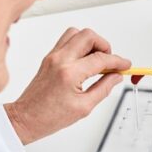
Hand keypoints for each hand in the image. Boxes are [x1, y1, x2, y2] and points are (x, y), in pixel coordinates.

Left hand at [4, 28, 130, 143]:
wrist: (26, 118)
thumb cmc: (49, 117)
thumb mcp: (84, 107)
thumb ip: (103, 88)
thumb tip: (116, 77)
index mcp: (70, 73)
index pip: (101, 59)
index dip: (117, 61)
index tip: (125, 65)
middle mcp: (60, 59)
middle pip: (89, 36)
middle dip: (104, 45)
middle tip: (109, 61)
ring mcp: (53, 56)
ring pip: (76, 33)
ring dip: (90, 42)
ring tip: (96, 59)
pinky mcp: (49, 57)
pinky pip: (67, 40)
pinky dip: (79, 45)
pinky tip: (84, 60)